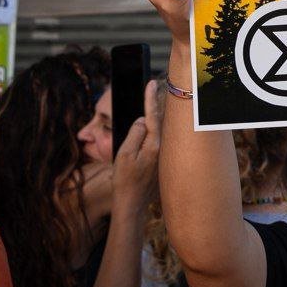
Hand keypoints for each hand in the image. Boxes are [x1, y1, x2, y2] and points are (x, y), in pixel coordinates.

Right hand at [111, 80, 161, 217]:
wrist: (132, 204)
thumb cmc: (125, 181)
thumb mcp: (124, 154)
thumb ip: (134, 133)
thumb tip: (142, 120)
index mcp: (154, 144)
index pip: (152, 116)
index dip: (150, 98)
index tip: (151, 83)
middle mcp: (162, 148)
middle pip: (160, 120)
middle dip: (157, 103)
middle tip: (155, 84)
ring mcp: (162, 154)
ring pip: (159, 129)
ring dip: (156, 115)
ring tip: (154, 97)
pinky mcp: (159, 160)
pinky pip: (156, 139)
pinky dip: (153, 129)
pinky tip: (149, 123)